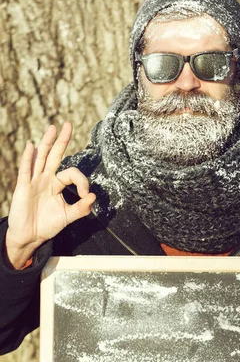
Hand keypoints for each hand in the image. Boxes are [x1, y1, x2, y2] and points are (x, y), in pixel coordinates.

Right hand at [5, 123, 95, 268]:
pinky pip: (26, 171)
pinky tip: (32, 146)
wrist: (30, 236)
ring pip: (41, 158)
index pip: (71, 174)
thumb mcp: (68, 217)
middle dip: (62, 141)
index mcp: (57, 185)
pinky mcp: (23, 187)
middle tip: (68, 124)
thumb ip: (82, 208)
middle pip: (54, 156)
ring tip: (53, 128)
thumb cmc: (47, 225)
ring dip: (46, 143)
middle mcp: (46, 179)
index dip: (82, 181)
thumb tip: (93, 196)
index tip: (85, 195)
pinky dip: (29, 158)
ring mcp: (34, 181)